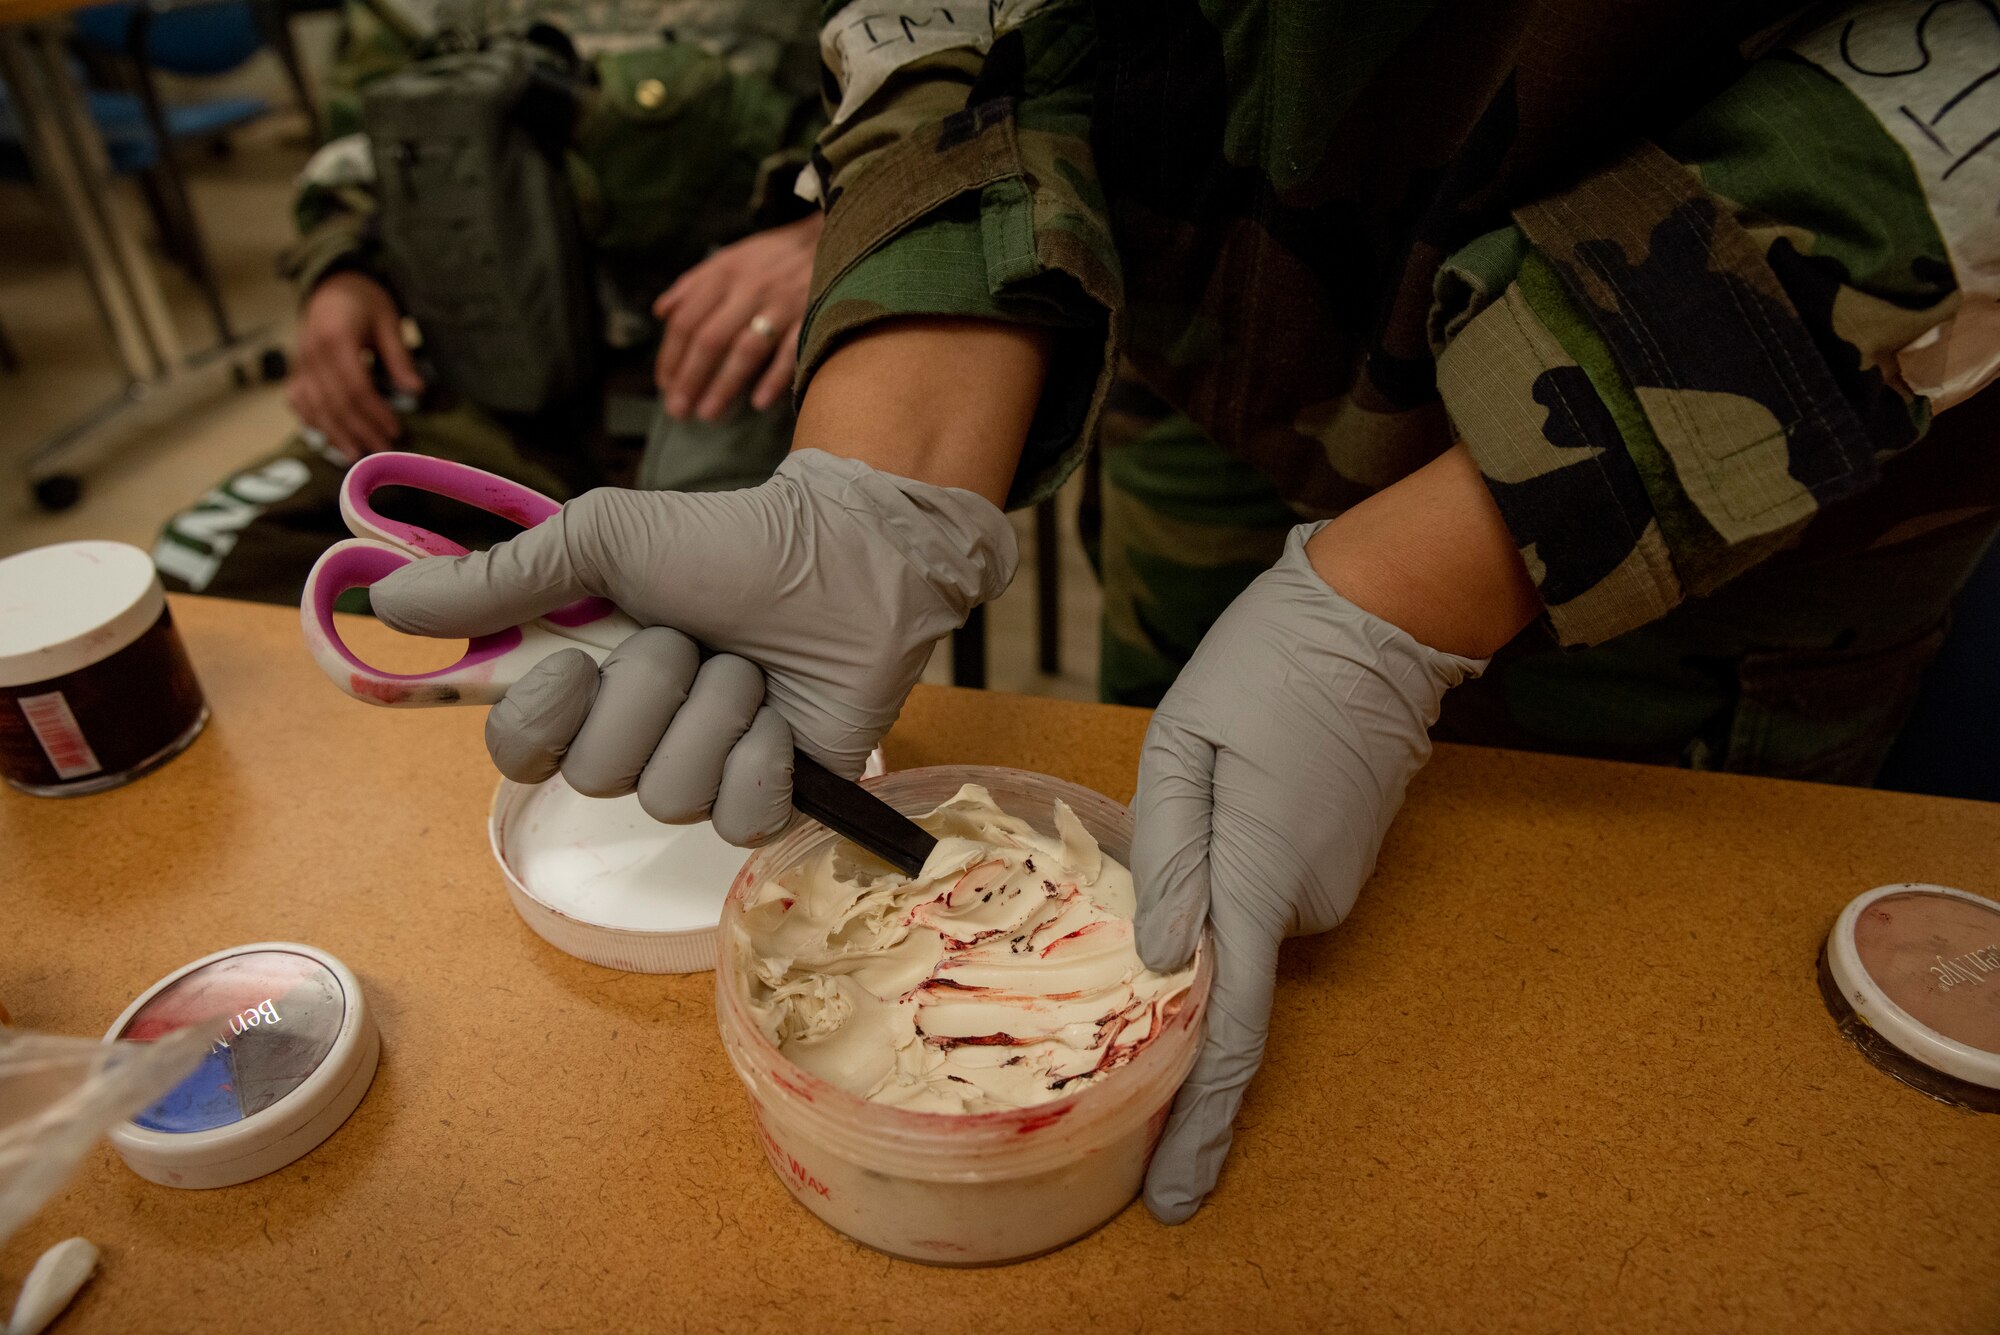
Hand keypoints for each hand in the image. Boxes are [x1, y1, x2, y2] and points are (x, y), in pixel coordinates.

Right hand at [287, 272, 424, 462]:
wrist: (331, 286)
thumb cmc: (364, 302)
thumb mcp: (387, 320)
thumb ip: (398, 356)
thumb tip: (416, 391)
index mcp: (334, 337)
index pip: (355, 386)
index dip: (375, 412)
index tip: (396, 430)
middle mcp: (310, 353)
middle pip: (335, 403)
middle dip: (360, 431)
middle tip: (383, 453)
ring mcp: (299, 363)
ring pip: (314, 407)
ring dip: (336, 435)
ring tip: (358, 457)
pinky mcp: (295, 371)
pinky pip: (298, 402)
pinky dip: (313, 423)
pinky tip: (331, 441)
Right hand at [367, 449, 1016, 843]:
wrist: (845, 558)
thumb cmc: (725, 543)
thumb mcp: (603, 540)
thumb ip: (500, 579)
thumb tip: (388, 602)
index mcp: (583, 686)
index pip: (515, 752)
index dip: (541, 720)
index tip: (575, 664)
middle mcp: (633, 739)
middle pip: (597, 772)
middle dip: (650, 691)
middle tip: (691, 639)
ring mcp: (700, 776)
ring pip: (670, 796)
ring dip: (716, 713)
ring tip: (749, 666)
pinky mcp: (767, 803)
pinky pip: (737, 821)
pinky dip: (764, 760)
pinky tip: (783, 718)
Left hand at [653, 213, 822, 420]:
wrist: (831, 237)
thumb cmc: (774, 256)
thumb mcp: (730, 257)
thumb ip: (694, 284)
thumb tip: (661, 312)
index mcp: (724, 274)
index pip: (687, 320)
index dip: (671, 356)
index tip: (665, 385)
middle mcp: (749, 288)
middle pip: (710, 339)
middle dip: (690, 378)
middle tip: (678, 410)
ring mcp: (782, 303)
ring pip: (746, 349)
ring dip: (725, 385)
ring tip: (708, 414)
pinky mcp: (812, 315)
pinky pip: (790, 352)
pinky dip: (774, 378)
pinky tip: (758, 402)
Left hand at [1129, 525, 1484, 1222]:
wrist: (1379, 618)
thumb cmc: (1267, 670)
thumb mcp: (1186, 749)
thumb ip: (1168, 861)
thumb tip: (1159, 966)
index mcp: (1260, 880)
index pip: (1229, 1033)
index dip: (1201, 1120)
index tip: (1175, 1194)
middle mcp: (1308, 903)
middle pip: (1217, 966)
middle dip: (1175, 931)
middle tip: (1165, 818)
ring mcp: (1335, 885)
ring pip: (1239, 915)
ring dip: (1207, 874)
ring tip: (1207, 771)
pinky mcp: (1342, 861)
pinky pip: (1267, 886)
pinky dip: (1236, 861)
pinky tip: (1237, 785)